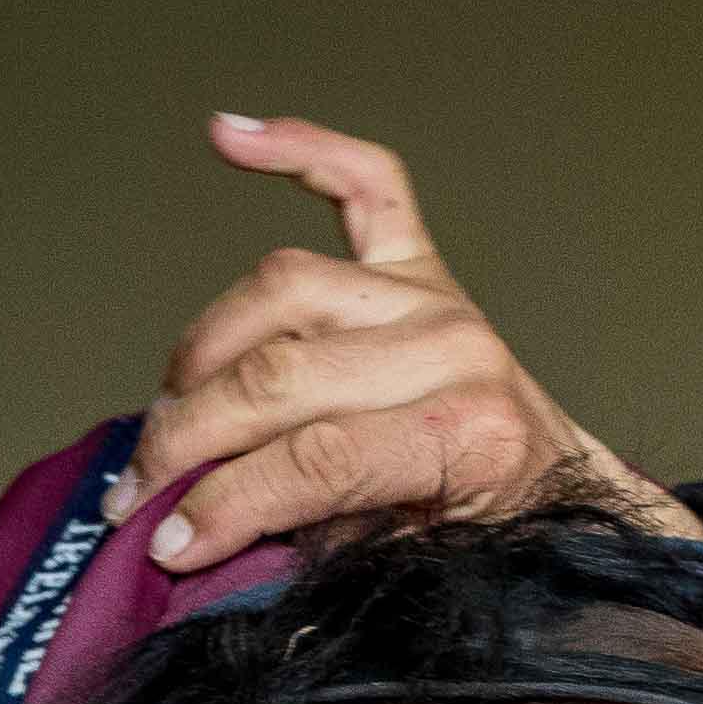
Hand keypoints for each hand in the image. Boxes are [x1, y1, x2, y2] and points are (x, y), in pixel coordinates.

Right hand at [104, 114, 702, 567]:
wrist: (562, 497)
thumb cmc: (488, 538)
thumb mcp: (407, 569)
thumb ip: (311, 544)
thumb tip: (195, 538)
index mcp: (469, 435)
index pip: (314, 461)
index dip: (224, 505)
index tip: (167, 544)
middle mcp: (456, 351)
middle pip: (280, 374)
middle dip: (192, 440)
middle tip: (139, 491)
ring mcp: (435, 298)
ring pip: (281, 290)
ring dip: (205, 350)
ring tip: (172, 409)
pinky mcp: (423, 263)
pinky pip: (366, 183)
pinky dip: (299, 148)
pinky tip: (229, 134)